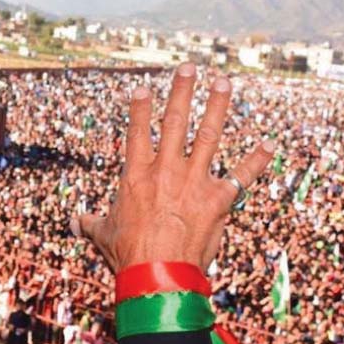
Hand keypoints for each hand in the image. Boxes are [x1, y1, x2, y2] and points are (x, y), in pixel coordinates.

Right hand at [72, 62, 274, 271]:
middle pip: (175, 122)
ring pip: (208, 135)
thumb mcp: (103, 235)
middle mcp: (166, 170)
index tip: (143, 88)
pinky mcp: (217, 200)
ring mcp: (194, 181)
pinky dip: (257, 160)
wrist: (157, 274)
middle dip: (182, 92)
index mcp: (136, 175)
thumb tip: (74, 223)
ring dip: (217, 107)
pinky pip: (241, 175)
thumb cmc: (127, 254)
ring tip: (223, 83)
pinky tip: (269, 144)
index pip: (137, 132)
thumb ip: (90, 223)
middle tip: (189, 68)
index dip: (139, 109)